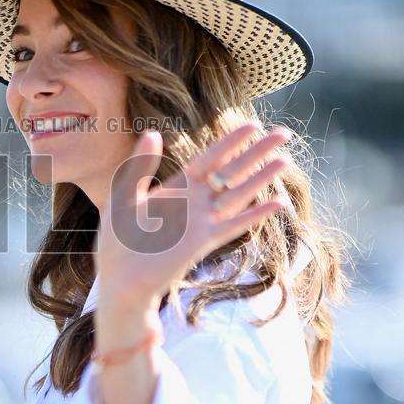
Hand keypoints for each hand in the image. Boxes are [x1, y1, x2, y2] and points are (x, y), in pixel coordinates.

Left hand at [94, 122, 293, 319]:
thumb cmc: (118, 239)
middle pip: (232, 171)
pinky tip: (278, 203)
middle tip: (282, 134)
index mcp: (178, 187)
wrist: (120, 278)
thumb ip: (140, 165)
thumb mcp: (125, 195)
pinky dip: (256, 214)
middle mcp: (195, 202)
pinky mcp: (204, 241)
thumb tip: (152, 132)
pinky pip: (235, 225)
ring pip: (239, 194)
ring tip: (285, 160)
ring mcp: (202, 221)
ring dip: (261, 178)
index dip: (231, 142)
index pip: (210, 158)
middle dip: (256, 153)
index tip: (252, 125)